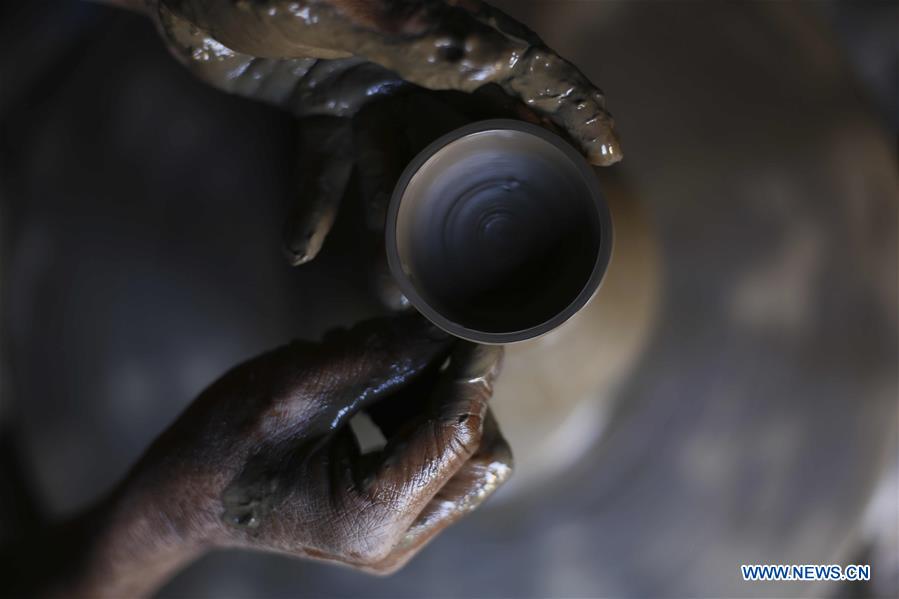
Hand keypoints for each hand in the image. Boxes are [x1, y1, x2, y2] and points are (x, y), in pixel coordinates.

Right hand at [58, 315, 508, 596]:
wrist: (183, 494)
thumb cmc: (223, 443)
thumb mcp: (298, 386)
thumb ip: (381, 355)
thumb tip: (445, 323)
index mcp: (370, 518)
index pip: (456, 436)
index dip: (472, 372)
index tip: (476, 322)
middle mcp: (396, 539)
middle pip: (480, 454)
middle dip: (460, 392)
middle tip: (424, 341)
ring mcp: (397, 534)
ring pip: (466, 457)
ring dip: (439, 400)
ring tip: (383, 365)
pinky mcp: (393, 516)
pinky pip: (437, 461)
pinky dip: (421, 416)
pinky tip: (380, 387)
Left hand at [129, 0, 621, 269]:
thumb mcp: (328, 1)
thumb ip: (406, 31)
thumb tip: (496, 57)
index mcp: (430, 28)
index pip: (522, 67)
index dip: (573, 106)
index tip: (609, 152)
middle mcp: (409, 56)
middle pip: (469, 131)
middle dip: (481, 194)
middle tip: (496, 252)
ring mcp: (365, 80)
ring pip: (400, 162)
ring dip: (393, 222)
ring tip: (388, 284)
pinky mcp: (320, 102)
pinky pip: (332, 164)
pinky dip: (320, 204)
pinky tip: (302, 248)